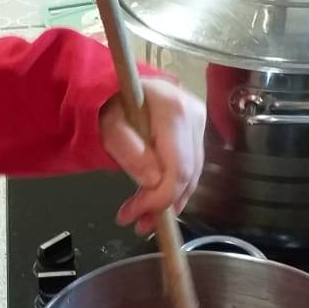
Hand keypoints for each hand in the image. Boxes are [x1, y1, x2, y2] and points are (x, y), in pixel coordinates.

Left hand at [98, 77, 205, 233]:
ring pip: (193, 174)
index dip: (159, 199)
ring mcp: (199, 122)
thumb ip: (129, 152)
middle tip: (138, 223)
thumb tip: (153, 180)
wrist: (120, 84)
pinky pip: (191, 167)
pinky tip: (157, 200)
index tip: (134, 215)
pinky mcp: (197, 130)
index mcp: (174, 111)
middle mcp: (194, 115)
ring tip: (144, 219)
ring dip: (170, 201)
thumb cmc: (110, 103)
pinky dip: (175, 187)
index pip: (177, 169)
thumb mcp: (109, 126)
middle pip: (188, 175)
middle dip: (163, 205)